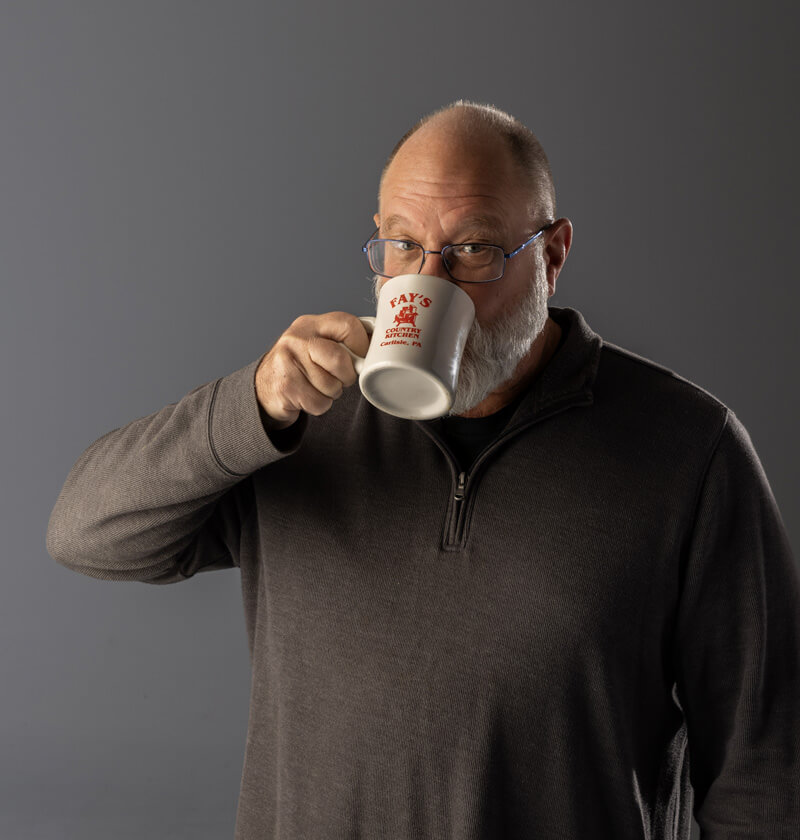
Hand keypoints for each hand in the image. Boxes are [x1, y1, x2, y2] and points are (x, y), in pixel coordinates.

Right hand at [255, 312, 369, 428]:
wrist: (265, 388)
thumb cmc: (301, 366)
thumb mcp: (317, 345)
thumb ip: (343, 341)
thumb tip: (379, 347)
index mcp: (311, 323)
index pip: (348, 324)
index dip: (362, 345)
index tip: (361, 358)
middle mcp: (297, 338)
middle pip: (340, 358)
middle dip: (346, 376)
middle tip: (341, 379)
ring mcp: (287, 360)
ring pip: (331, 385)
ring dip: (331, 393)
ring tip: (318, 386)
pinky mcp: (285, 385)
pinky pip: (319, 402)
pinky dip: (319, 405)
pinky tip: (308, 397)